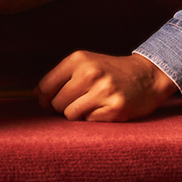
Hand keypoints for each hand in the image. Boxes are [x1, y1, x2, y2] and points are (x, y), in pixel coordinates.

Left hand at [36, 51, 177, 122]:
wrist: (147, 76)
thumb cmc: (110, 71)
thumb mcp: (85, 64)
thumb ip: (60, 77)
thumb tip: (34, 95)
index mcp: (78, 59)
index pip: (45, 87)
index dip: (42, 100)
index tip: (47, 104)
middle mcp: (90, 73)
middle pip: (56, 103)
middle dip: (61, 108)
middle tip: (76, 103)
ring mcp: (103, 90)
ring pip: (70, 115)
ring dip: (77, 114)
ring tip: (90, 105)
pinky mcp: (115, 108)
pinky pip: (89, 122)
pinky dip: (93, 119)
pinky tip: (103, 109)